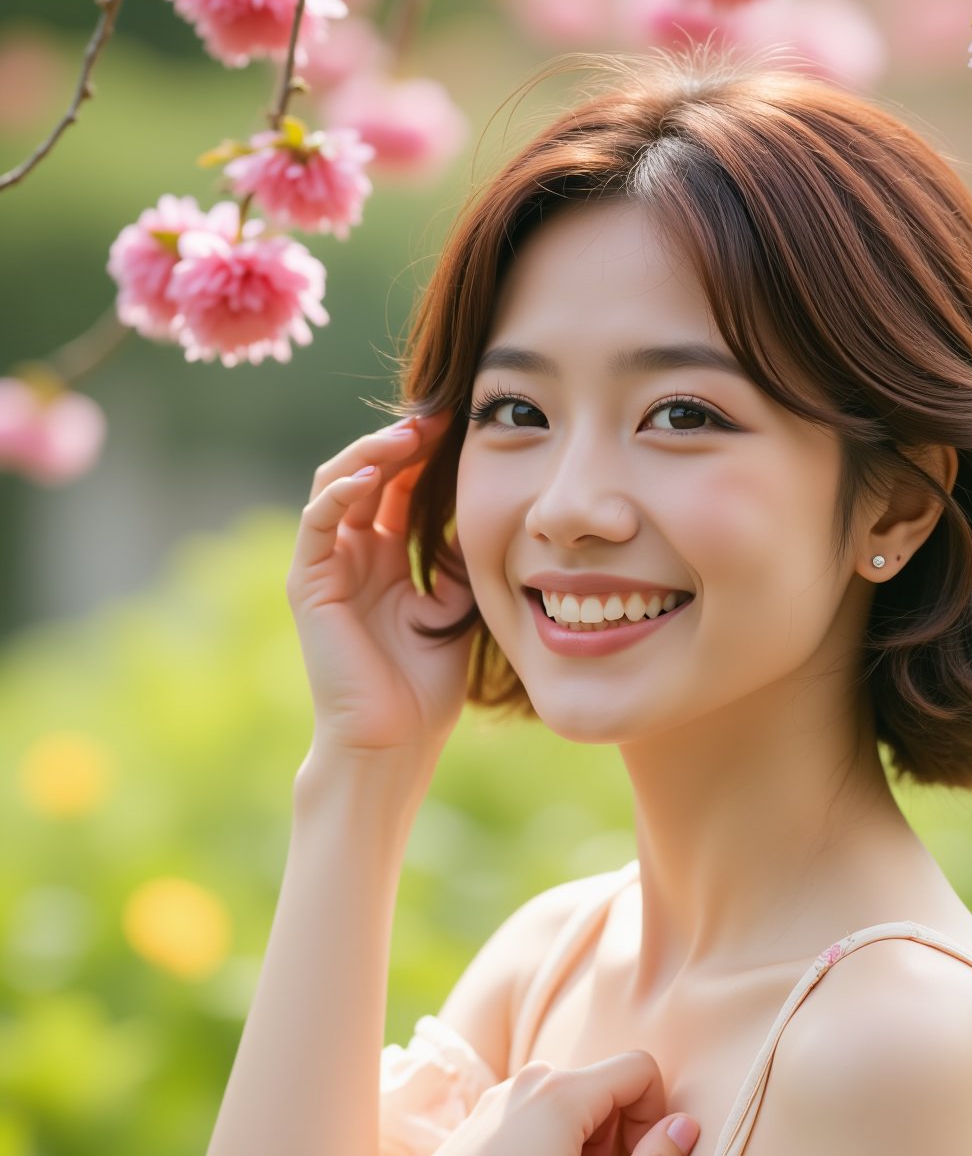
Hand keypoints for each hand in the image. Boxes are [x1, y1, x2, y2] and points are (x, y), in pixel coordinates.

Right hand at [286, 409, 476, 765]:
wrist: (396, 740)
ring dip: (370, 453)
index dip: (428, 454)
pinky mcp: (308, 583)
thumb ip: (457, 558)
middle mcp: (352, 554)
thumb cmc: (426, 686)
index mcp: (386, 558)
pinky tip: (371, 473)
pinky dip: (341, 491)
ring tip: (409, 433)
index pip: (400, 486)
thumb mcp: (457, 606)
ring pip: (337, 485)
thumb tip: (479, 509)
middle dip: (402, 441)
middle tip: (439, 415)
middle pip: (369, 474)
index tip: (463, 425)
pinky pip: (318, 521)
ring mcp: (326, 566)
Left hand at [346, 1054, 699, 1155]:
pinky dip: (557, 1139)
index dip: (655, 1115)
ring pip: (576, 1098)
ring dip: (590, 1139)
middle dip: (622, 1132)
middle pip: (609, 1084)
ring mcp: (505, 1092)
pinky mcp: (485, 1110)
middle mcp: (534, 1078)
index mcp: (564, 1093)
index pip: (642, 1070)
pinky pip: (543, 1108)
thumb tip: (687, 1127)